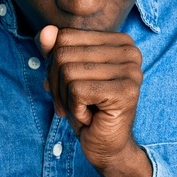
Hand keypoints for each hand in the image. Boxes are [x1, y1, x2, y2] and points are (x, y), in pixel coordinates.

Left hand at [34, 25, 143, 171]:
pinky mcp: (124, 91)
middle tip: (72, 103)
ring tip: (83, 110)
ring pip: (67, 72)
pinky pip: (76, 91)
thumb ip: (55, 50)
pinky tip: (90, 117)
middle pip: (63, 54)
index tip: (68, 85)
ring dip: (65, 98)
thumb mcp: (65, 75)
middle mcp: (130, 52)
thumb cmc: (88, 108)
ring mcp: (130, 71)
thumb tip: (46, 30)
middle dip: (57, 84)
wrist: (106, 146)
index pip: (65, 36)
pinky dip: (75, 109)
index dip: (54, 64)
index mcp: (120, 41)